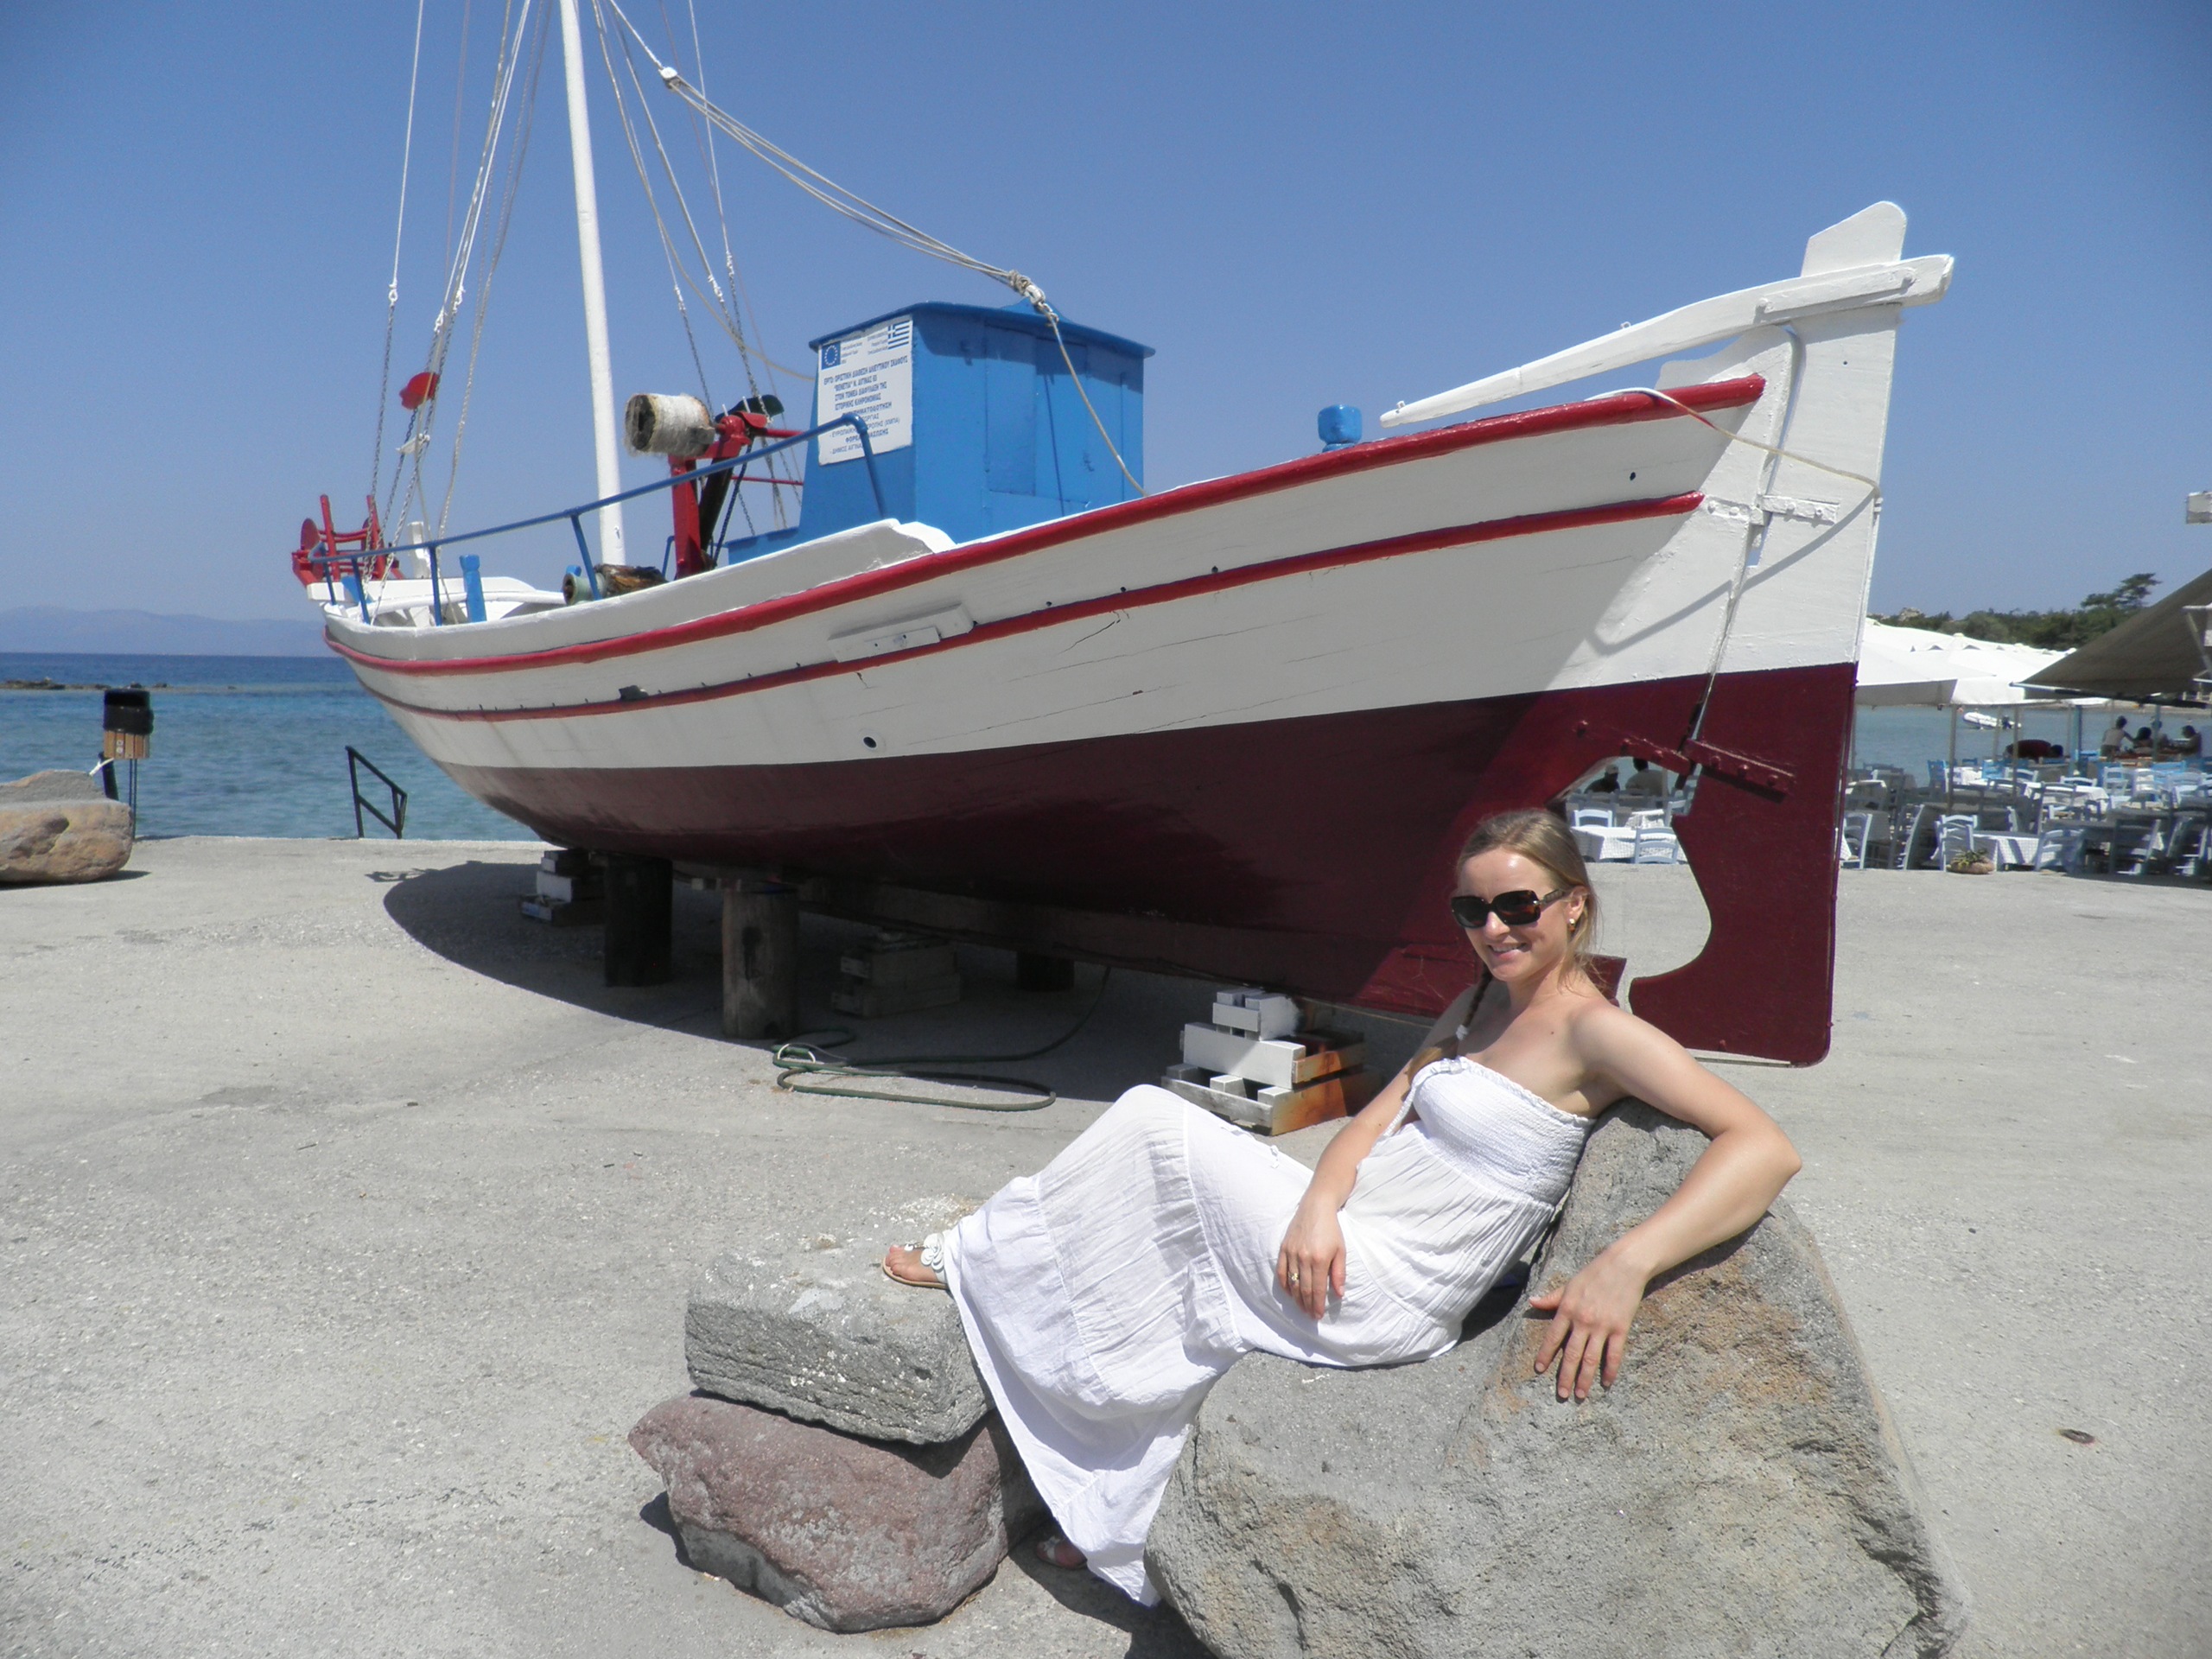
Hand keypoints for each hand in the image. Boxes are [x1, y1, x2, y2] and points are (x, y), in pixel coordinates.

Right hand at [1276, 1200, 1345, 1320]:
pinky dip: (1284, 1284)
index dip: (1317, 1305)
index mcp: (1319, 1259)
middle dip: (1307, 1305)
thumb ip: (1339, 1273)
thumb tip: (1339, 1294)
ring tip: (1301, 1308)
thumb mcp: (1341, 1250)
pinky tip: (1289, 1293)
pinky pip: (1281, 1271)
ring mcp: (1291, 1253)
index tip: (1318, 1316)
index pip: (1316, 1289)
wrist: (1316, 1207)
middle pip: (1303, 1289)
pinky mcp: (1284, 1248)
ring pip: (1292, 1283)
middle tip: (1310, 1316)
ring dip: (1296, 1298)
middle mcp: (1303, 1258)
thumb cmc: (1332, 1229)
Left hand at [1528, 1245, 1648, 1400]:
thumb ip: (1552, 1298)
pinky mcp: (1620, 1328)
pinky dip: (1610, 1370)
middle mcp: (1582, 1321)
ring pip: (1590, 1359)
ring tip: (1580, 1395)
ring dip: (1585, 1379)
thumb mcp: (1569, 1284)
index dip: (1545, 1354)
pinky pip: (1614, 1354)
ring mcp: (1602, 1326)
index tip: (1540, 1370)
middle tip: (1561, 1394)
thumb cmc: (1594, 1273)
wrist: (1624, 1265)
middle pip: (1571, 1354)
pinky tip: (1607, 1383)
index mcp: (1567, 1309)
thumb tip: (1532, 1303)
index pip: (1552, 1337)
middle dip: (1565, 1376)